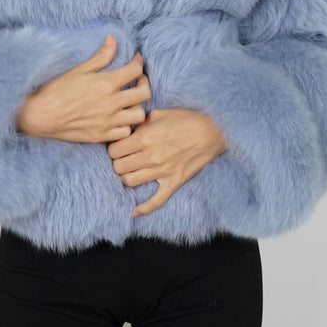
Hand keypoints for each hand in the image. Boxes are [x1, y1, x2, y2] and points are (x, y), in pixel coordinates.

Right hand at [15, 35, 150, 142]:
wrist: (39, 116)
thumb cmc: (56, 90)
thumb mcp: (79, 70)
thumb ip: (100, 57)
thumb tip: (113, 39)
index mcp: (106, 84)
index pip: (135, 70)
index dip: (138, 62)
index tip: (135, 60)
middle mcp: (111, 103)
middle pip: (144, 93)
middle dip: (143, 83)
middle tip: (136, 80)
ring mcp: (108, 122)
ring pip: (139, 115)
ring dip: (136, 106)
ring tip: (128, 101)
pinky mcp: (102, 136)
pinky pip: (125, 132)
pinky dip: (125, 125)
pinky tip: (118, 118)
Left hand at [107, 107, 228, 216]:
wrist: (212, 132)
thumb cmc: (185, 120)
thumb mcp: (159, 113)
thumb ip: (139, 122)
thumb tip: (126, 130)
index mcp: (144, 138)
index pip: (114, 150)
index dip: (113, 148)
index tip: (118, 146)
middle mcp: (150, 157)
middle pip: (118, 167)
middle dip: (117, 162)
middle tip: (123, 157)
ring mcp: (161, 172)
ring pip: (130, 182)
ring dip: (126, 176)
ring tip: (130, 170)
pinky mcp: (173, 182)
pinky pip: (156, 201)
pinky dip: (143, 209)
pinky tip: (134, 212)